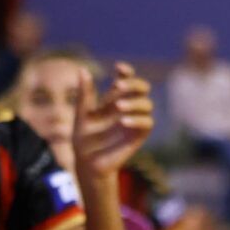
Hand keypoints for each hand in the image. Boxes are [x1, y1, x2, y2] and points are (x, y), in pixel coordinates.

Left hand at [74, 63, 155, 179]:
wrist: (87, 162)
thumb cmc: (83, 138)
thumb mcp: (81, 113)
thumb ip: (84, 93)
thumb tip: (82, 69)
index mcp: (114, 99)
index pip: (127, 79)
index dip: (127, 71)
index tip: (118, 68)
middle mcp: (127, 108)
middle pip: (142, 88)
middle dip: (134, 83)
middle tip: (118, 86)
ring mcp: (134, 121)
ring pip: (147, 104)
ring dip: (135, 102)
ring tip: (118, 107)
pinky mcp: (138, 136)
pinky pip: (148, 123)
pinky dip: (138, 120)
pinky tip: (123, 121)